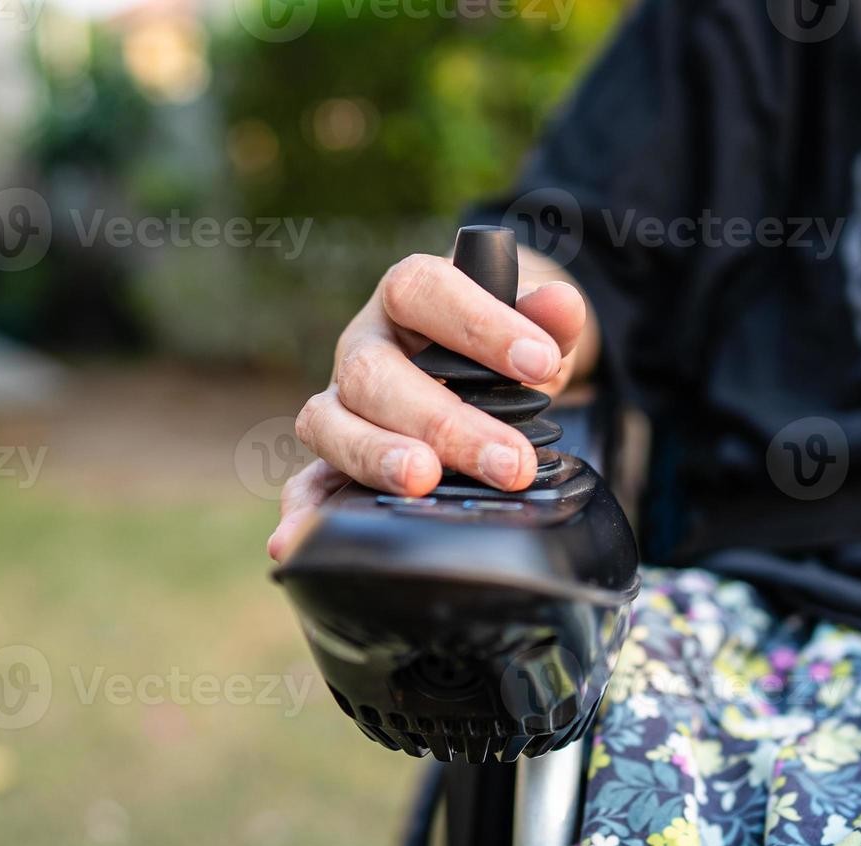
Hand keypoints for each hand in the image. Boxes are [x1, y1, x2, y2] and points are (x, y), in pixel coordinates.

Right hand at [268, 251, 588, 559]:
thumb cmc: (497, 348)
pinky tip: (299, 539)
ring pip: (331, 423)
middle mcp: (363, 347)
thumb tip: (561, 306)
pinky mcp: (335, 458)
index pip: (425, 290)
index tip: (538, 363)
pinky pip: (307, 484)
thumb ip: (548, 316)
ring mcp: (342, 404)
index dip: (479, 323)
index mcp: (407, 296)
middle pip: (376, 373)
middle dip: (444, 421)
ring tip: (424, 481)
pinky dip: (303, 512)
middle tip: (508, 460)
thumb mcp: (530, 326)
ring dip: (377, 455)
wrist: (479, 372)